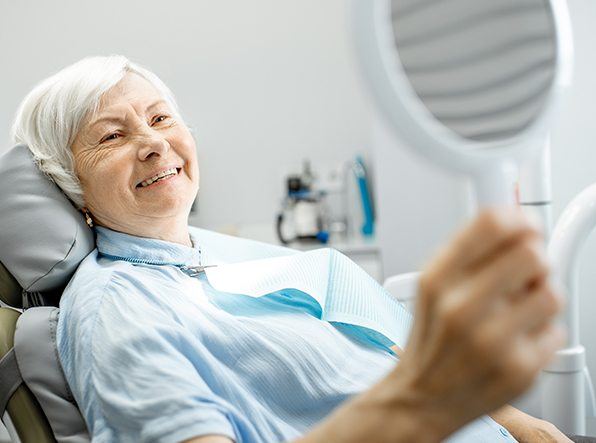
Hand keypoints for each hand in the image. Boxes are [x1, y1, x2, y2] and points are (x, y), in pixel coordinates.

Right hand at [386, 208, 564, 438]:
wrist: (422, 397)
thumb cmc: (432, 339)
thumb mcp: (431, 286)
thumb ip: (469, 251)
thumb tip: (514, 217)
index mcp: (438, 280)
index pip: (492, 224)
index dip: (519, 218)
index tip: (525, 226)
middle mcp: (461, 308)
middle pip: (531, 254)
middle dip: (534, 259)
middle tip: (525, 273)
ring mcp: (492, 341)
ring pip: (552, 292)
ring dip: (542, 296)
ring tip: (521, 308)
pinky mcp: (519, 370)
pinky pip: (556, 330)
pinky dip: (542, 332)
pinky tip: (518, 338)